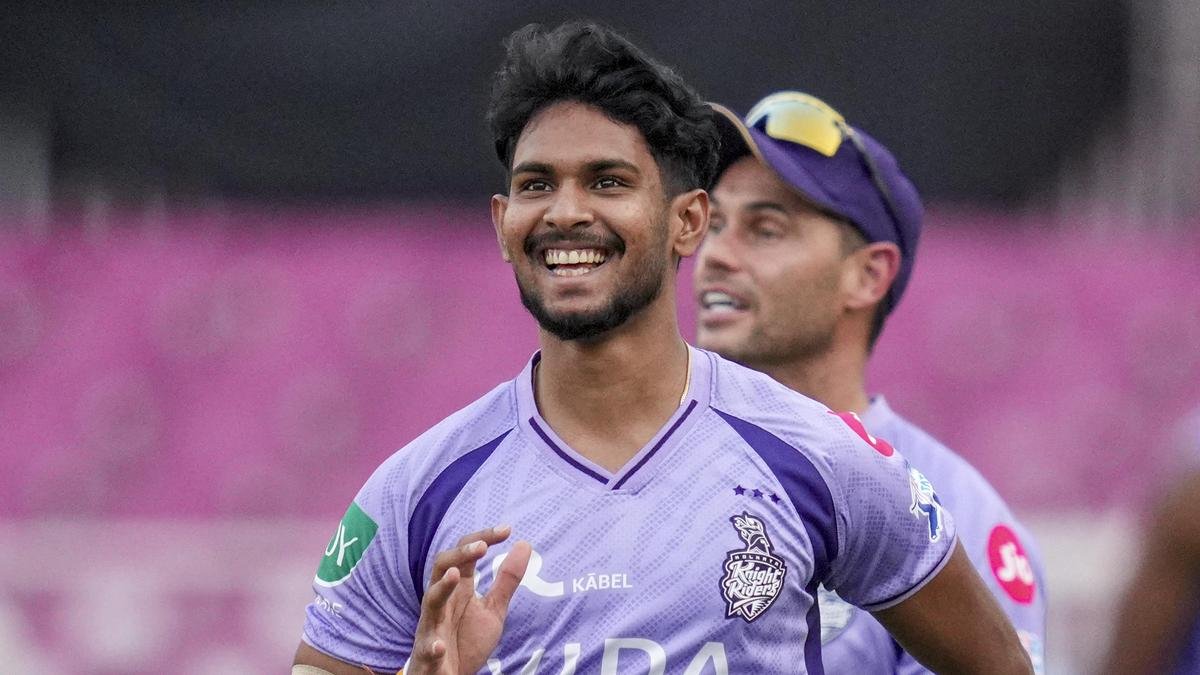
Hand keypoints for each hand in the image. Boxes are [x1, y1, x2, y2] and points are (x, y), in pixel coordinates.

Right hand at [407, 525, 531, 674]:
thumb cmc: (465, 641)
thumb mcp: (493, 609)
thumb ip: (506, 580)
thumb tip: (524, 544)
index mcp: (458, 589)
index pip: (465, 554)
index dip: (482, 538)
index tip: (507, 529)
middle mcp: (442, 602)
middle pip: (443, 567)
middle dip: (460, 554)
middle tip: (482, 546)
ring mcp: (432, 627)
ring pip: (430, 601)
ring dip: (441, 588)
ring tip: (456, 575)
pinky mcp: (428, 655)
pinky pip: (427, 648)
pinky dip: (433, 646)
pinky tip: (440, 645)